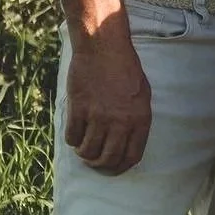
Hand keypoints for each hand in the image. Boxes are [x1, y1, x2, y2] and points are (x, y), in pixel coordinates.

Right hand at [65, 19, 151, 173]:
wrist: (103, 46)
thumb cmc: (124, 68)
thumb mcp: (142, 94)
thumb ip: (137, 120)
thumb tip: (128, 143)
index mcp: (140, 119)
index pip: (131, 156)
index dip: (119, 167)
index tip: (111, 167)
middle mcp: (121, 121)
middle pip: (108, 158)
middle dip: (100, 165)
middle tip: (93, 161)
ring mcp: (99, 116)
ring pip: (88, 151)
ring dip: (84, 154)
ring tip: (83, 148)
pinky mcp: (79, 108)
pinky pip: (73, 136)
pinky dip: (72, 140)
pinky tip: (74, 134)